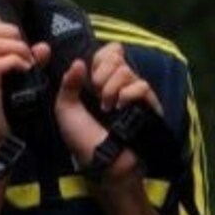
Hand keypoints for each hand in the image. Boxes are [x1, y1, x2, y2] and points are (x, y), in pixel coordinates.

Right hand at [0, 14, 49, 152]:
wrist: (2, 142)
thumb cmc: (13, 110)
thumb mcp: (23, 80)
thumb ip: (32, 61)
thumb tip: (43, 47)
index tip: (12, 38)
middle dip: (11, 33)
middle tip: (25, 53)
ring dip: (18, 49)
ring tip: (28, 64)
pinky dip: (16, 62)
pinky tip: (26, 72)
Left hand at [54, 42, 161, 166]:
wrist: (102, 162)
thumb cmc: (83, 139)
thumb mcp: (66, 110)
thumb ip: (68, 84)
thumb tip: (79, 62)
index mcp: (101, 81)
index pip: (109, 52)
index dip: (99, 58)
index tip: (90, 75)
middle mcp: (119, 84)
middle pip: (117, 55)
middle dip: (102, 72)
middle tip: (97, 93)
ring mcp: (135, 94)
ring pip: (127, 70)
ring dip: (112, 87)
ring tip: (107, 107)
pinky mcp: (149, 105)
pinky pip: (142, 85)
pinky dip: (128, 94)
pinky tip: (120, 108)